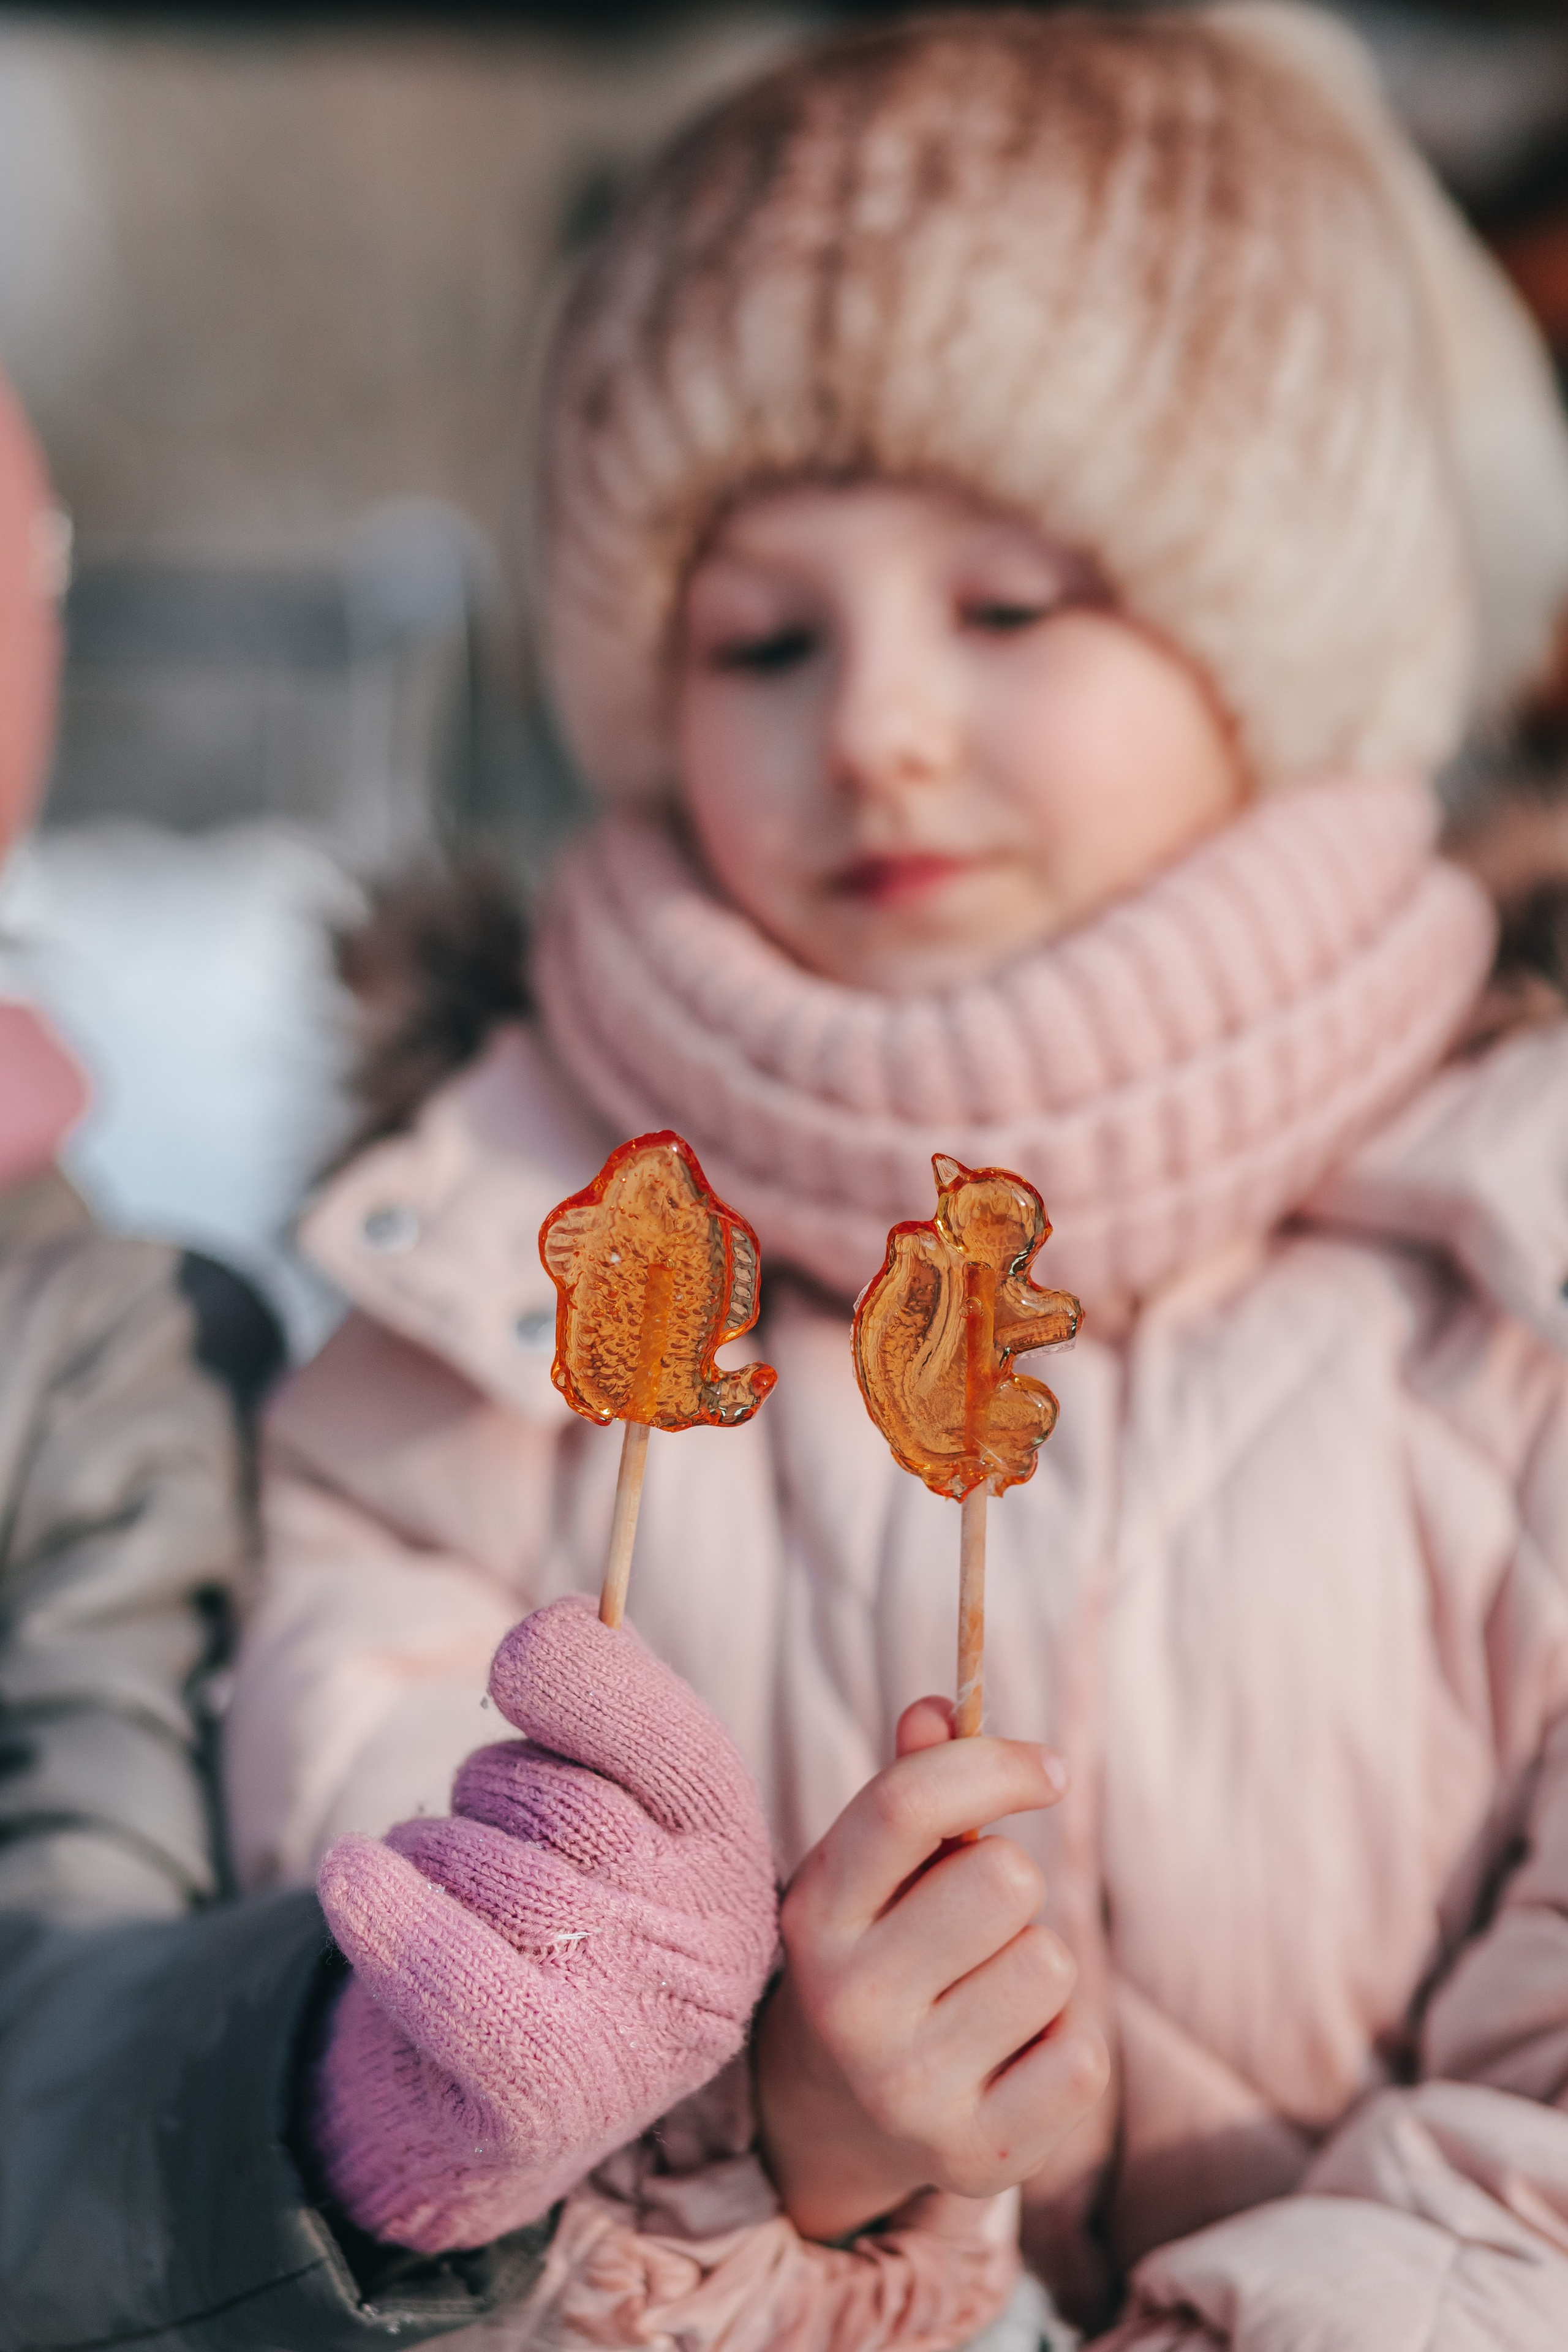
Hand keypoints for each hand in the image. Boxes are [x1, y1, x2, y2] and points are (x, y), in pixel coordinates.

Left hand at [306, 1596, 778, 2251]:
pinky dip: (384, 1912)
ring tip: (443, 1899)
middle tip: (484, 1834)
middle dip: (488, 1789)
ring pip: (484, 1867)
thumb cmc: (556, 1912)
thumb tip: (575, 1618)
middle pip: (559, 1801)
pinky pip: (449, 1973)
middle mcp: (712, 1944)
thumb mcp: (610, 1804)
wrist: (495, 2106)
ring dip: (427, 1854)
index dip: (585, 1678)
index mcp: (734, 1855)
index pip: (674, 1738)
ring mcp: (637, 2026)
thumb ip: (610, 1705)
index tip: (518, 1659)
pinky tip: (349, 1875)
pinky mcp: (547, 2095)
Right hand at [755, 1696, 1108, 2241]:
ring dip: (1037, 1965)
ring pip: (1050, 1963)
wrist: (837, 2114)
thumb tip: (941, 1708)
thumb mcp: (875, 1866)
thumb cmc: (881, 1947)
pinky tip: (1010, 2056)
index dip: (995, 1765)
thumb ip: (912, 1781)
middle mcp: (848, 2004)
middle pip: (1004, 1880)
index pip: (906, 1805)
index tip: (1050, 1770)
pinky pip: (1082, 2056)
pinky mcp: (975, 2156)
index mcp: (814, 1914)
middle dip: (1012, 1883)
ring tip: (987, 1993)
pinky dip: (1065, 2044)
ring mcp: (908, 2089)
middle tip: (979, 1922)